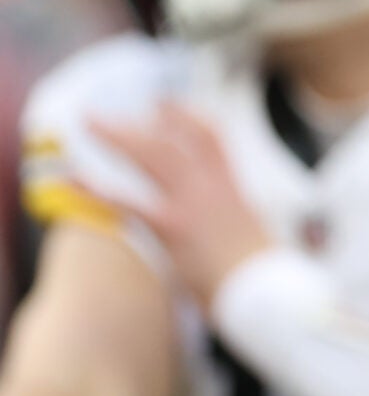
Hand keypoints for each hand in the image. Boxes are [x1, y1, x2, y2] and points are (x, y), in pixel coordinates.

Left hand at [94, 107, 272, 312]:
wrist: (267, 291)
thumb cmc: (266, 273)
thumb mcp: (254, 233)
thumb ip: (232, 219)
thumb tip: (227, 224)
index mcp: (232, 186)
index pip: (210, 136)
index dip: (184, 116)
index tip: (160, 104)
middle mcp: (212, 187)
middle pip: (172, 141)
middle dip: (134, 125)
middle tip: (99, 116)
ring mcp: (192, 204)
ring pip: (153, 155)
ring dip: (117, 136)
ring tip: (88, 122)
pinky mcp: (174, 228)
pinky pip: (130, 204)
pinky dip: (99, 191)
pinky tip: (74, 181)